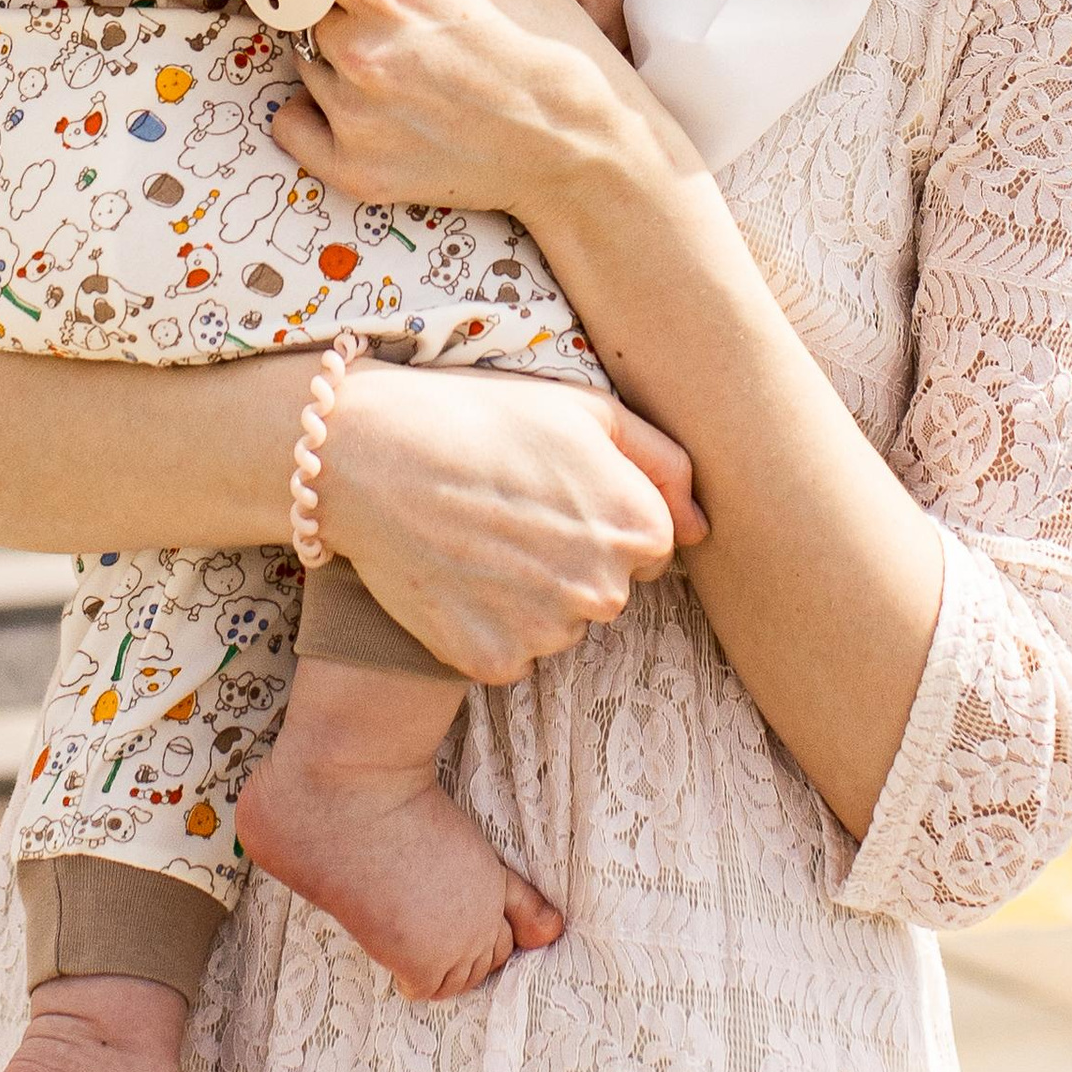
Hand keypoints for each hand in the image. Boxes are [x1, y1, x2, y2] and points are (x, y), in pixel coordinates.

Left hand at [273, 0, 659, 232]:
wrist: (582, 137)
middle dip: (338, 4)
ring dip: (334, 57)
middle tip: (402, 21)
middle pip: (302, 4)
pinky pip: (293, 126)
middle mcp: (356, 50)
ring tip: (406, 66)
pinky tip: (377, 109)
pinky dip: (320, 117)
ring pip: (302, 61)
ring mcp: (353, 116)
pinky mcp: (354, 171)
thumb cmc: (536, 30)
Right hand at [318, 358, 705, 684]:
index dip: (596, 514)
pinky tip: (455, 575)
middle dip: (568, 558)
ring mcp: (549, 633)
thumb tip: (701, 528)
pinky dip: (485, 624)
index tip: (548, 489)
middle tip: (507, 510)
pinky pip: (509, 653)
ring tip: (475, 537)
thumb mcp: (585, 409)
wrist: (371, 453)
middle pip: (604, 589)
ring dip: (527, 595)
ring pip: (557, 624)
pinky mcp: (494, 662)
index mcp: (638, 527)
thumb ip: (664, 464)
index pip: (647, 546)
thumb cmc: (481, 417)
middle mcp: (605, 590)